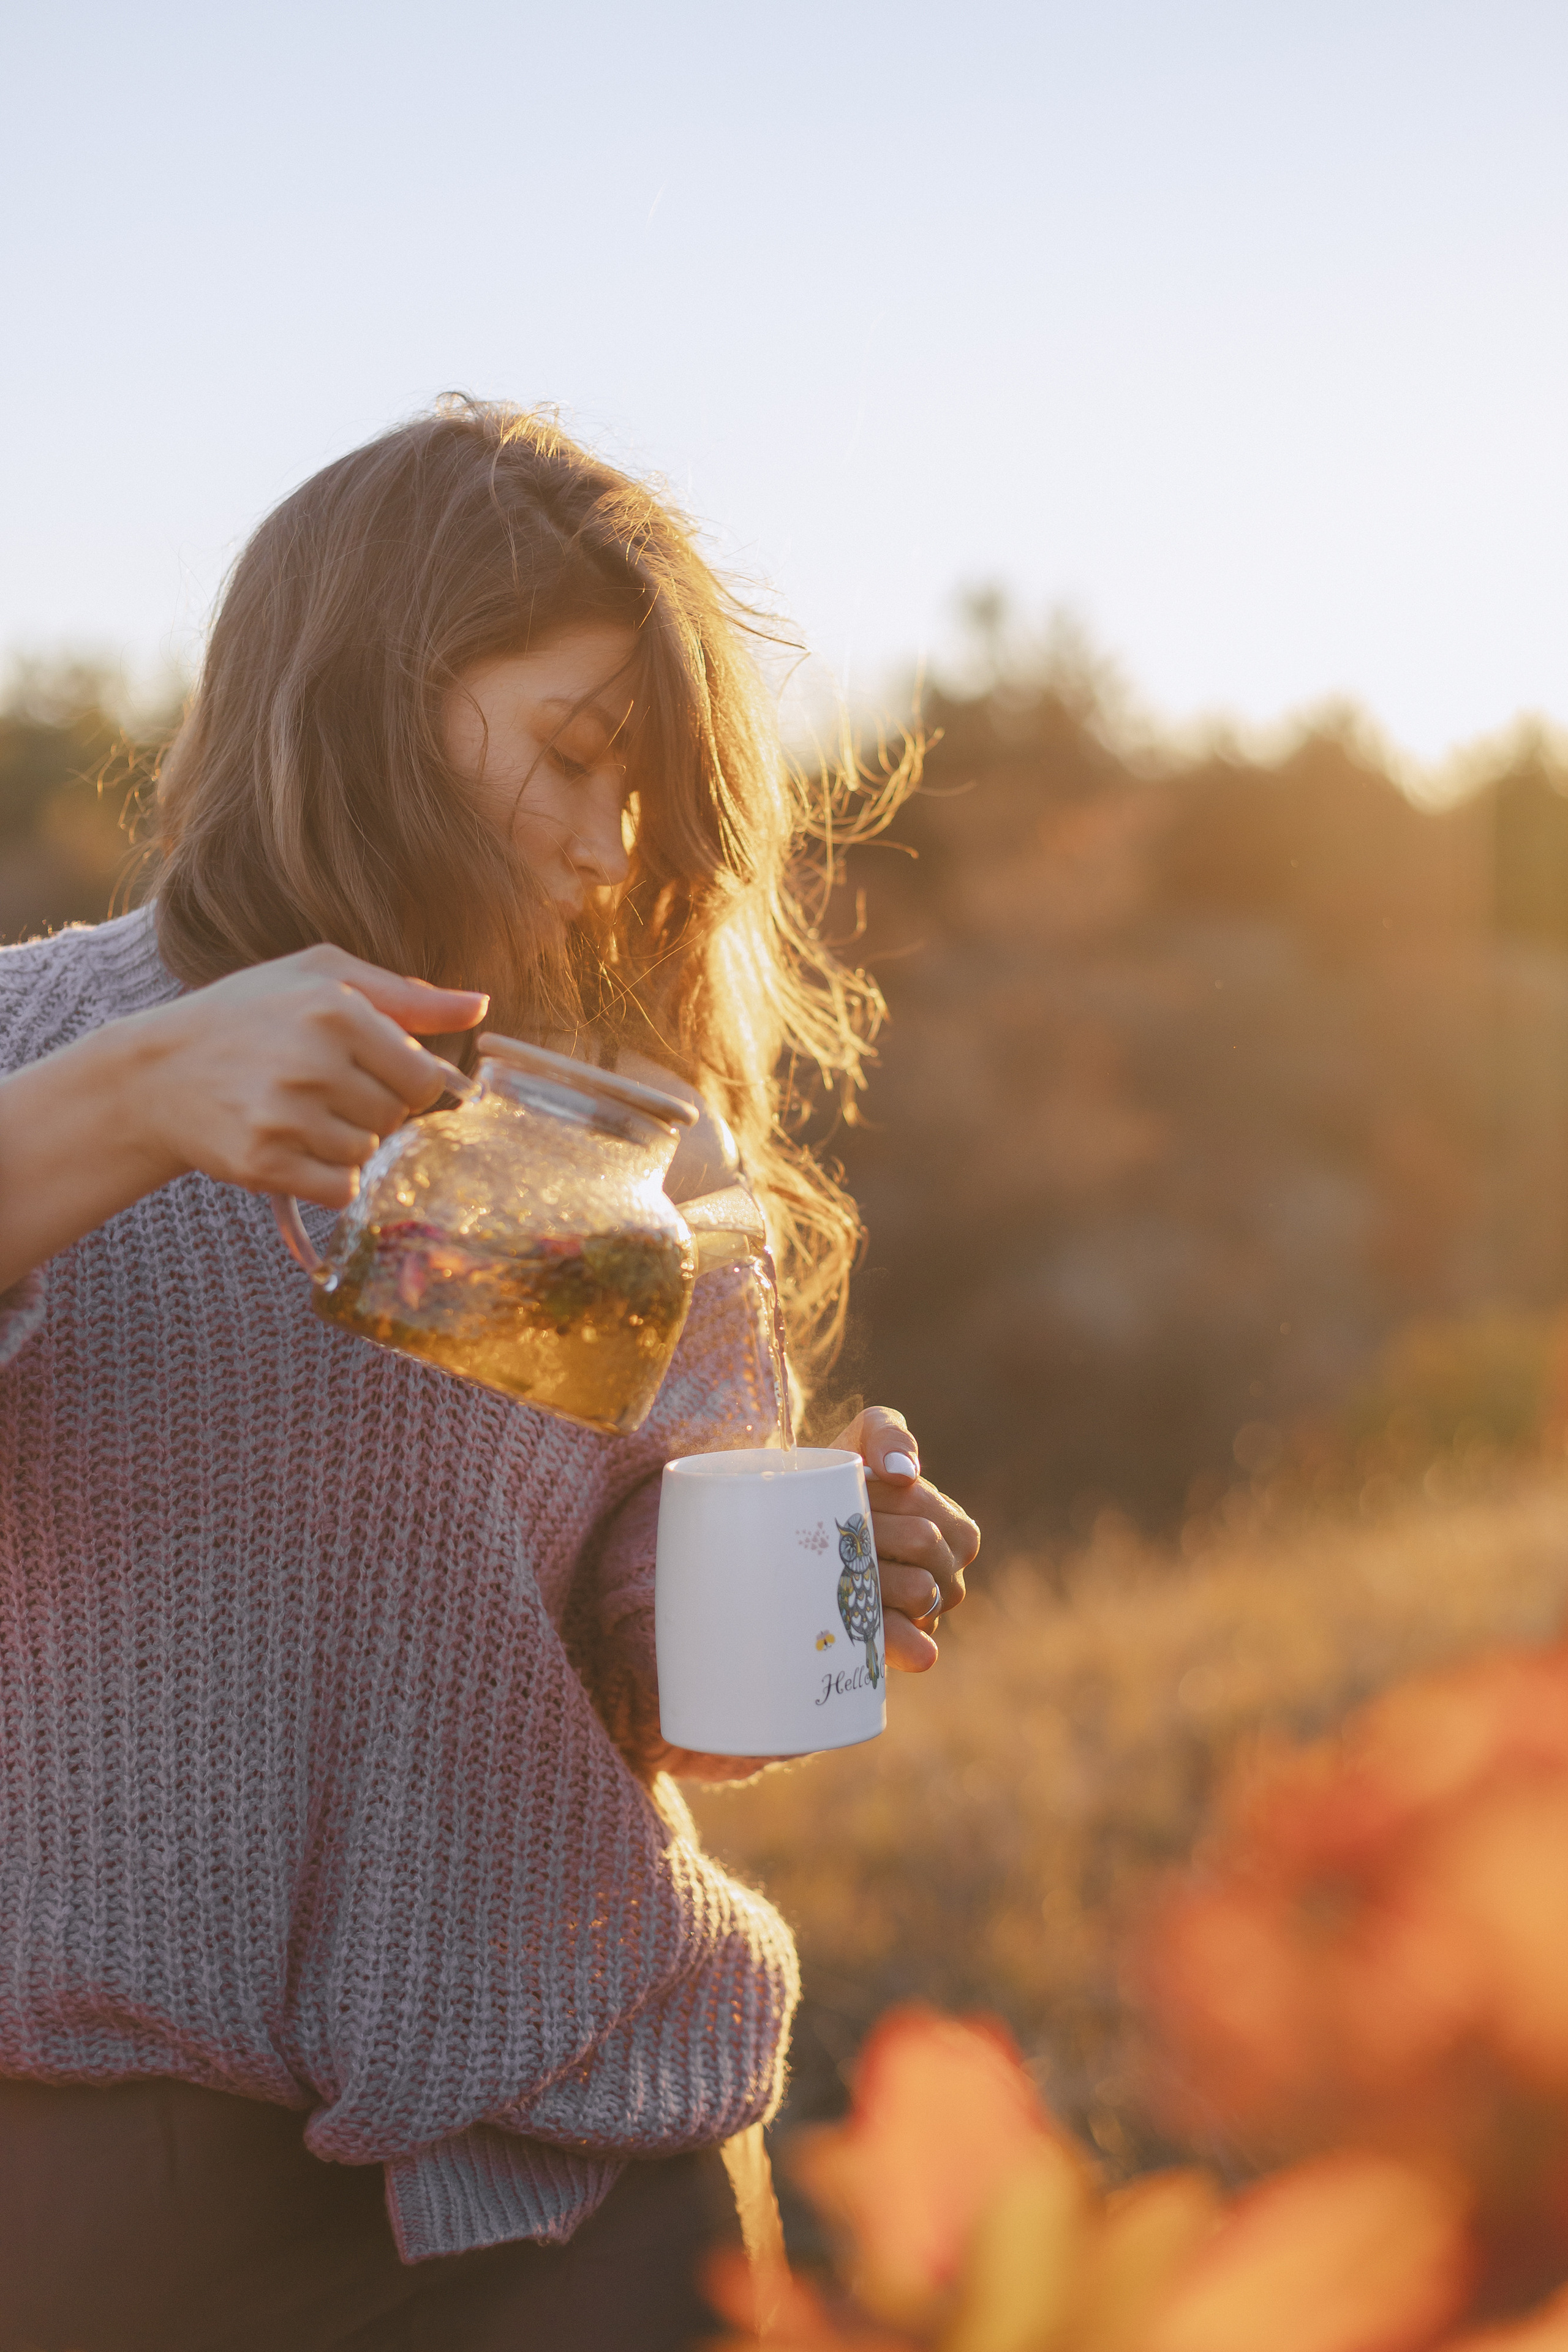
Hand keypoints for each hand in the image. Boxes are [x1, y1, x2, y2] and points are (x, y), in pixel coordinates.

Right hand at [125, 945, 488, 1207]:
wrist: (156, 1071)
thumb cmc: (248, 1015)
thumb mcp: (320, 977)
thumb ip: (405, 995)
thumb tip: (479, 1006)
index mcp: (335, 1010)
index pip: (426, 1077)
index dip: (410, 1082)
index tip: (377, 1074)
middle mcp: (311, 1061)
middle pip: (397, 1117)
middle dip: (375, 1111)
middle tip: (327, 1092)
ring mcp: (285, 1115)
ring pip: (369, 1153)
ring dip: (348, 1143)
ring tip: (304, 1115)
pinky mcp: (263, 1161)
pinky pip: (340, 1189)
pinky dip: (329, 1178)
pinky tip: (296, 1148)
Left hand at [831, 1406, 979, 1673]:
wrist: (792, 1522)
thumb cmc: (839, 1479)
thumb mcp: (863, 1439)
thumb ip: (888, 1433)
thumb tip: (904, 1470)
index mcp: (953, 1529)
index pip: (930, 1508)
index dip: (885, 1499)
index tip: (853, 1489)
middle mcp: (945, 1575)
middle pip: (924, 1544)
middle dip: (878, 1529)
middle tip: (840, 1526)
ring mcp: (922, 1614)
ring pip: (919, 1590)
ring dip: (877, 1575)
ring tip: (842, 1563)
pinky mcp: (894, 1645)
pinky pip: (912, 1646)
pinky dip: (908, 1644)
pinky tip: (913, 1651)